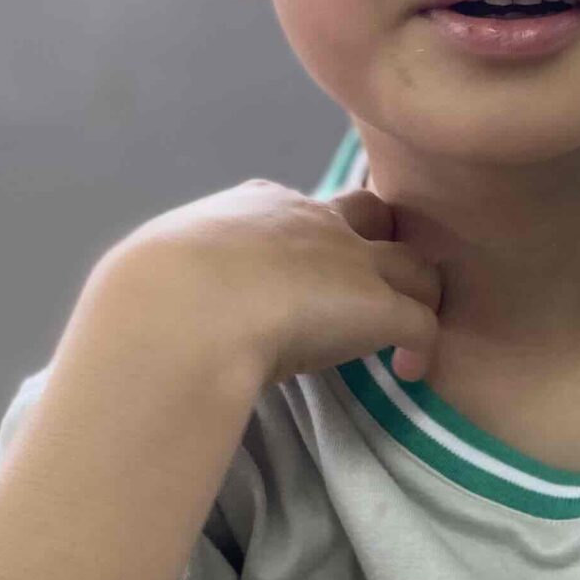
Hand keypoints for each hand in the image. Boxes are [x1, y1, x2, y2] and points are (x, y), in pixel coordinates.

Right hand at [105, 179, 443, 388]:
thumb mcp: (168, 264)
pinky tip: (406, 372)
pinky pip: (424, 324)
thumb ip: (190, 273)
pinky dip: (423, 348)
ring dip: (415, 296)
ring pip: (415, 266)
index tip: (303, 280)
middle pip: (372, 216)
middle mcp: (316, 222)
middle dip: (381, 244)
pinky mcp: (379, 307)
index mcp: (259, 207)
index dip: (314, 241)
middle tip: (374, 288)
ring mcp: (354, 263)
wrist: (181, 311)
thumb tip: (174, 302)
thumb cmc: (156, 291)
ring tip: (401, 336)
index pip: (301, 210)